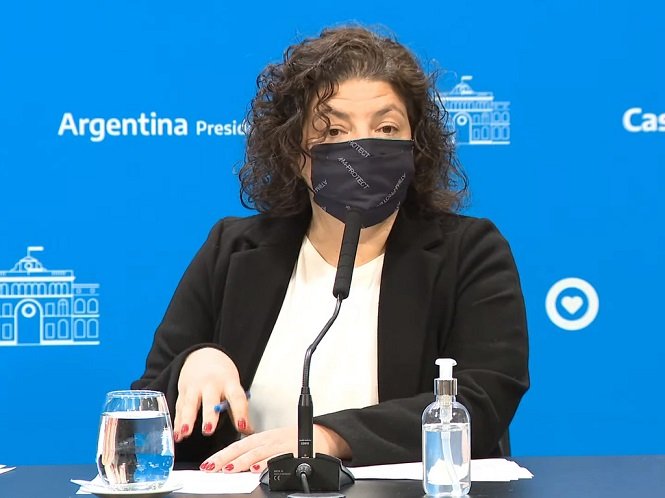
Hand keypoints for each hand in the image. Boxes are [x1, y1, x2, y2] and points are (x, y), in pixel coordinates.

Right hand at [174, 347, 251, 441]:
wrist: (204, 354)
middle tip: (208, 430)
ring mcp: (195, 387)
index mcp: (229, 383)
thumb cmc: (222, 375)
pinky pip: (180, 408)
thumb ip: (238, 409)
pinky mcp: (183, 391)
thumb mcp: (233, 386)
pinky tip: (177, 435)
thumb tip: (248, 431)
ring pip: (190, 404)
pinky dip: (177, 422)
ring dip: (187, 419)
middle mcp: (211, 384)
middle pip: (211, 400)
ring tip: (185, 432)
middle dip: (209, 415)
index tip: (242, 427)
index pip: (237, 398)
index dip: (240, 413)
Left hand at [199, 424, 351, 472]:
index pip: (235, 447)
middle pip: (242, 449)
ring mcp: (279, 447)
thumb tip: (229, 464)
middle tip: (209, 468)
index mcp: (259, 439)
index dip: (220, 456)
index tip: (206, 465)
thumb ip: (251, 453)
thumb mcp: (268, 444)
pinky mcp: (292, 452)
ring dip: (241, 462)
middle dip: (224, 459)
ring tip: (227, 469)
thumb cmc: (290, 441)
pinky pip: (277, 459)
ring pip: (257, 454)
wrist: (317, 436)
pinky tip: (257, 470)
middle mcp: (267, 441)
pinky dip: (266, 464)